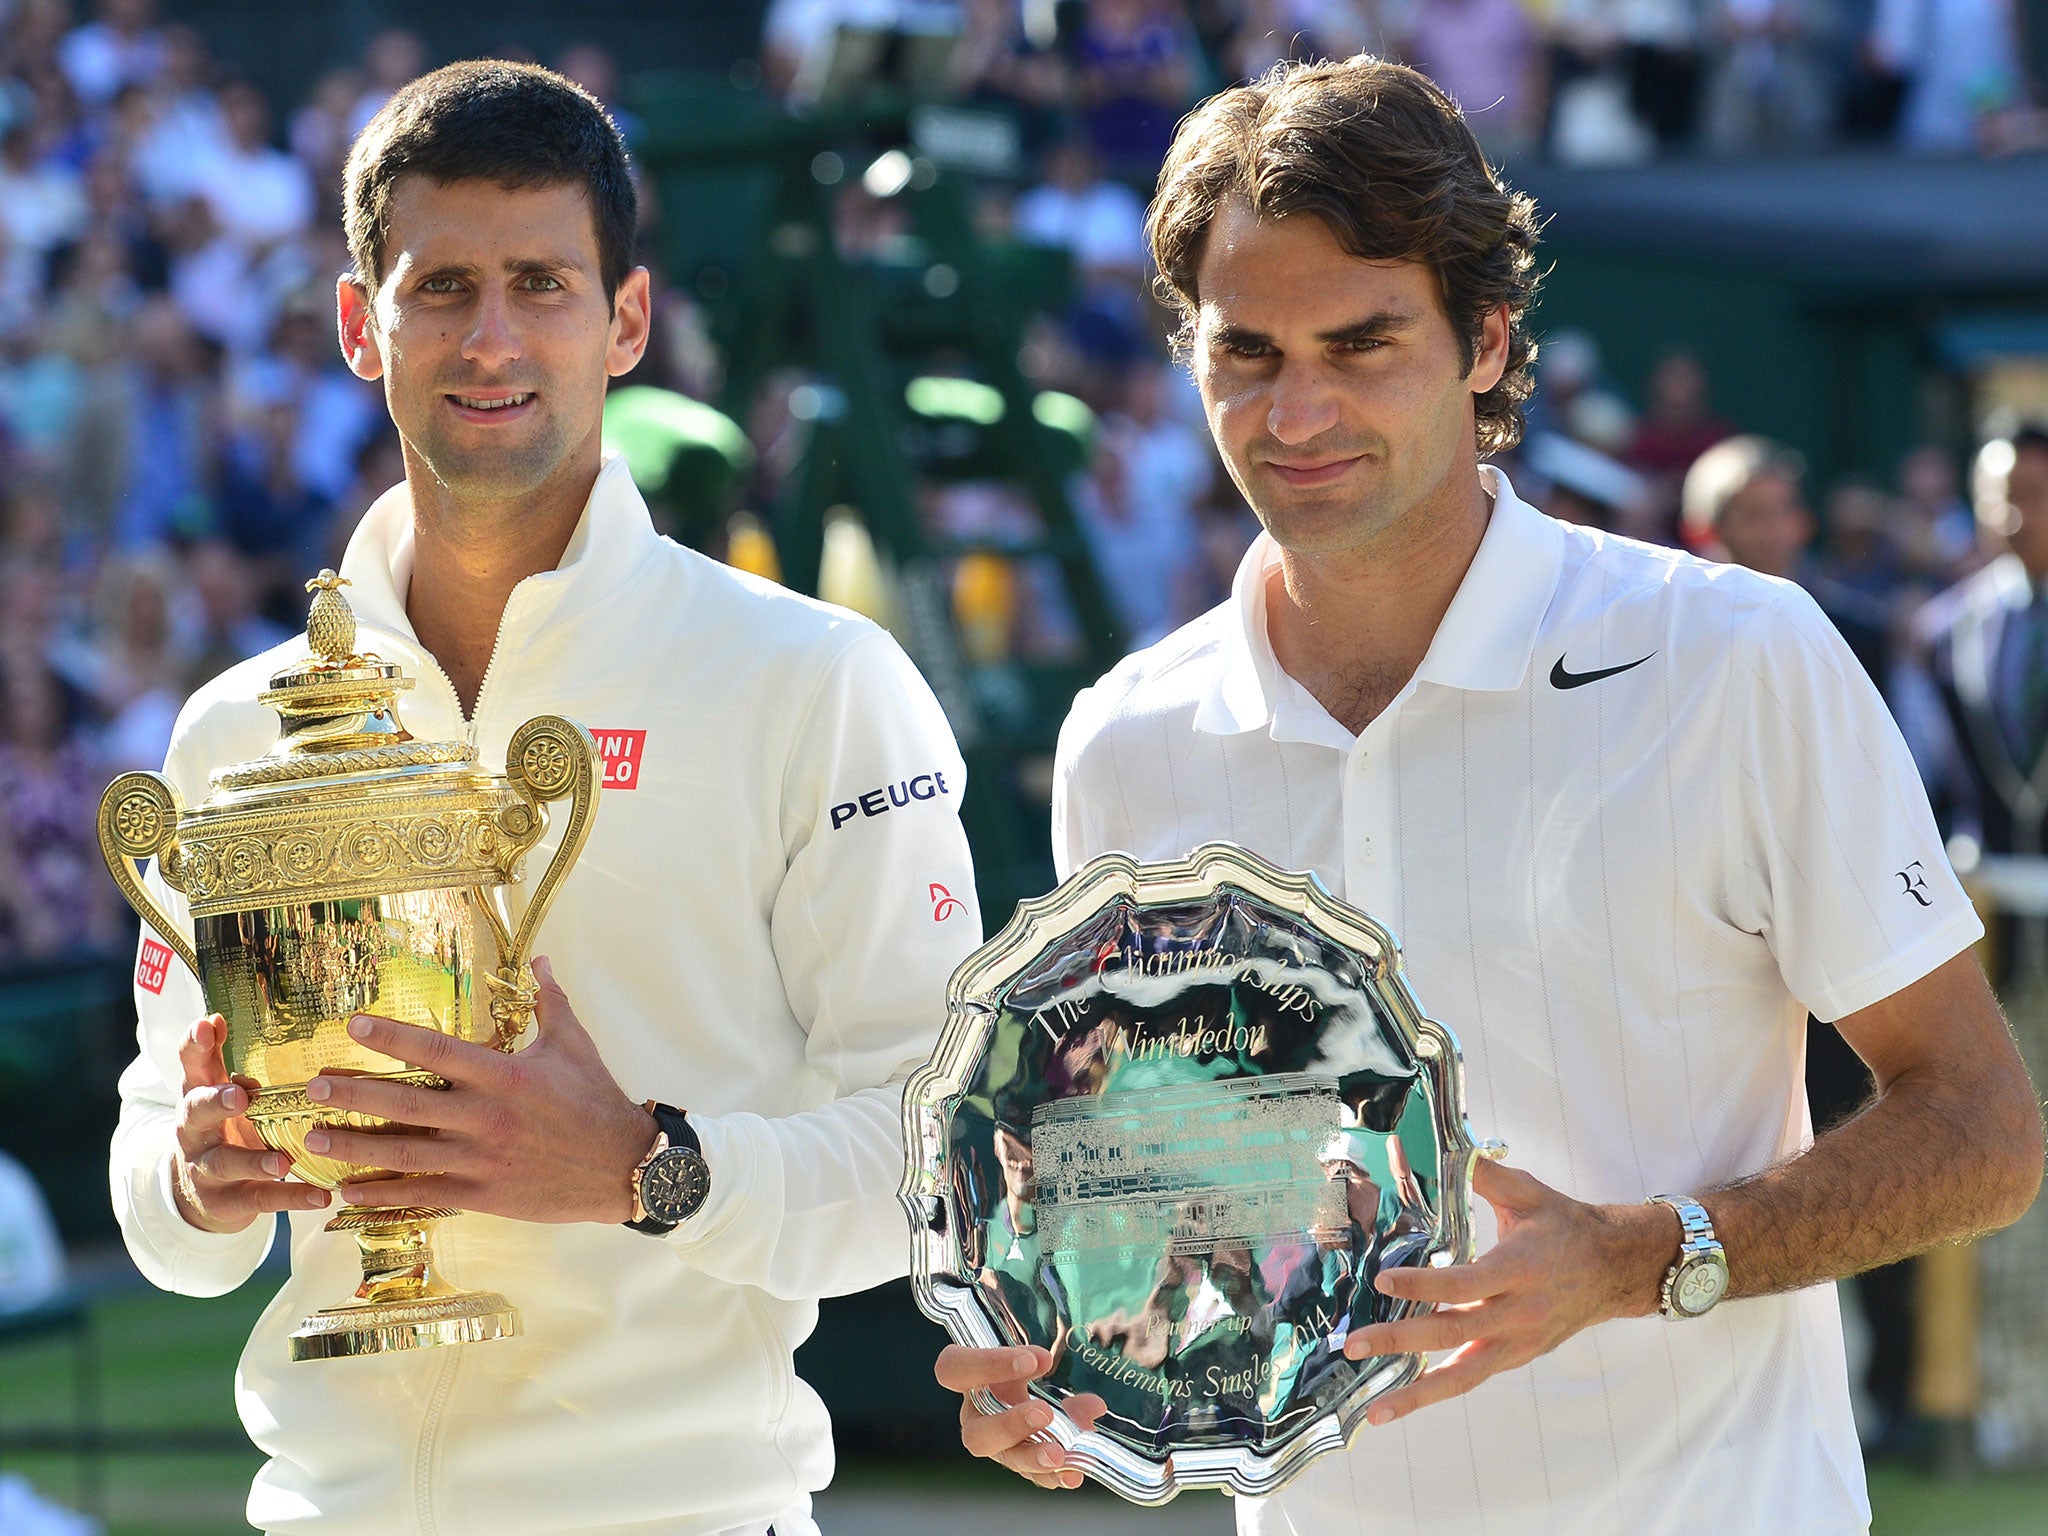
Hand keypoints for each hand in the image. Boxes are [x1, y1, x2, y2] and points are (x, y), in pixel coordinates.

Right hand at [171, 1013, 330, 1232]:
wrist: (200, 1196)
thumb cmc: (223, 1129)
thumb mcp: (221, 1095)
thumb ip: (222, 1062)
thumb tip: (217, 1019)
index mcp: (198, 1096)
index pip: (191, 1065)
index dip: (195, 1044)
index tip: (208, 1025)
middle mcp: (195, 1131)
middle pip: (195, 1112)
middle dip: (216, 1102)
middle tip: (240, 1096)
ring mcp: (206, 1169)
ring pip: (225, 1163)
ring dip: (255, 1162)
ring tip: (283, 1162)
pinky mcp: (227, 1202)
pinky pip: (261, 1199)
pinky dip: (291, 1198)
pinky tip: (320, 1197)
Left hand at [303, 956, 655, 1224]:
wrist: (623, 1165)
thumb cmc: (597, 1100)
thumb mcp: (575, 1044)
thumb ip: (550, 1000)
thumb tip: (539, 959)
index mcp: (503, 1075)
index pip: (436, 1050)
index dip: (392, 1036)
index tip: (353, 1026)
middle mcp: (484, 1115)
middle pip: (405, 1103)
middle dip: (354, 1094)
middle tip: (313, 1087)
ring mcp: (480, 1158)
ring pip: (404, 1151)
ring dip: (353, 1146)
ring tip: (312, 1138)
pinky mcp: (483, 1193)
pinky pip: (423, 1192)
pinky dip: (382, 1193)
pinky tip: (347, 1192)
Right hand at [935, 1344, 1105, 1489]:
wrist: (1032, 1389)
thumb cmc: (1024, 1367)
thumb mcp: (1036, 1362)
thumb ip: (1058, 1376)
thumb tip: (1093, 1406)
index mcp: (968, 1379)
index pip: (955, 1369)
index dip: (988, 1364)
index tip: (1033, 1359)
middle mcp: (976, 1416)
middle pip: (976, 1433)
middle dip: (1010, 1425)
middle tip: (1043, 1413)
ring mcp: (997, 1445)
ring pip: (1004, 1458)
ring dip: (1033, 1456)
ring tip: (1060, 1455)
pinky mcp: (1018, 1462)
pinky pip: (1032, 1475)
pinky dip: (1053, 1475)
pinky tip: (1073, 1475)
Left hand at [1340, 1160, 1675, 1424]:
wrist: (1616, 1268)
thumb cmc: (1564, 1224)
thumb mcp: (1527, 1192)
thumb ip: (1483, 1173)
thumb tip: (1443, 1145)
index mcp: (1519, 1268)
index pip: (1466, 1283)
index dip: (1424, 1286)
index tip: (1383, 1282)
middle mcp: (1520, 1313)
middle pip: (1454, 1333)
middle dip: (1400, 1342)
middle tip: (1354, 1345)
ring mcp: (1519, 1343)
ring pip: (1464, 1375)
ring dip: (1417, 1393)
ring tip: (1374, 1410)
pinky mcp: (1517, 1357)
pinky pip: (1472, 1378)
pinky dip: (1436, 1393)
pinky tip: (1400, 1403)